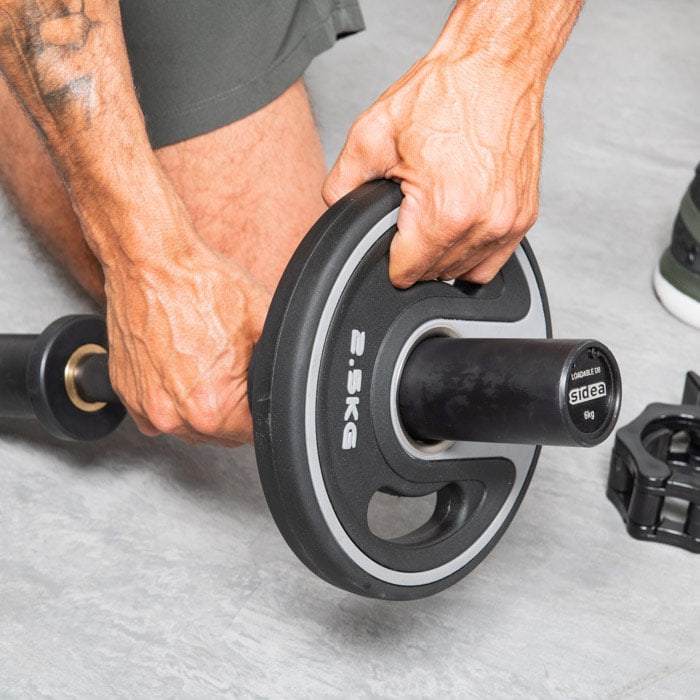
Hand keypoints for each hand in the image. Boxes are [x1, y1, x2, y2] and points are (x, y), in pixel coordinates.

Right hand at [104, 243, 270, 445]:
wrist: (151, 261)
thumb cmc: (200, 285)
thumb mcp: (264, 323)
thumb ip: (279, 364)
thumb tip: (291, 384)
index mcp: (212, 406)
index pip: (252, 433)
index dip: (261, 409)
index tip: (254, 385)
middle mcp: (174, 414)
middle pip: (220, 435)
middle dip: (233, 410)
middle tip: (232, 368)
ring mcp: (145, 406)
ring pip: (189, 428)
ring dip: (202, 407)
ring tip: (206, 364)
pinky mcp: (126, 391)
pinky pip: (158, 413)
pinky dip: (172, 400)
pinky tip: (181, 369)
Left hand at [324, 52, 542, 286]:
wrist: (496, 64)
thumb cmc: (445, 92)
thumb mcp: (372, 134)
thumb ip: (342, 183)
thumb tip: (335, 210)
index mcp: (446, 210)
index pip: (407, 273)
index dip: (389, 259)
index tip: (389, 237)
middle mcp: (484, 223)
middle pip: (435, 274)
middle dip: (415, 253)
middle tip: (411, 214)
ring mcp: (509, 222)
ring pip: (464, 272)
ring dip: (443, 257)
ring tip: (433, 217)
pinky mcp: (525, 216)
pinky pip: (493, 261)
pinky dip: (472, 253)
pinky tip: (458, 228)